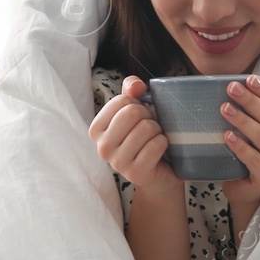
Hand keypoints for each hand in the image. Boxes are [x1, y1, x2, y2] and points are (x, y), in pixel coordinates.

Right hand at [89, 75, 183, 196]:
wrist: (159, 173)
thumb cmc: (145, 138)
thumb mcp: (135, 110)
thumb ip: (131, 90)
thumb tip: (136, 85)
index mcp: (96, 129)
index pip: (122, 100)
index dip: (138, 104)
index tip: (140, 117)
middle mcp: (102, 147)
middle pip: (133, 112)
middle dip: (149, 116)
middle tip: (151, 128)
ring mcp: (117, 163)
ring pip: (146, 128)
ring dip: (158, 130)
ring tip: (154, 138)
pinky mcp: (135, 173)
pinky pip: (155, 145)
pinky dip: (163, 143)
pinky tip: (160, 150)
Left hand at [219, 70, 259, 206]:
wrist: (246, 188)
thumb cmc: (251, 153)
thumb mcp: (257, 126)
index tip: (248, 79)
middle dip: (250, 101)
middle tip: (231, 89)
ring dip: (243, 121)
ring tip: (225, 109)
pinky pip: (254, 159)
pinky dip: (241, 147)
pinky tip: (227, 137)